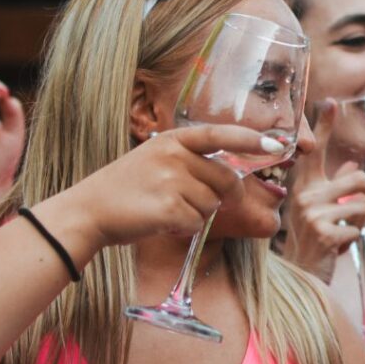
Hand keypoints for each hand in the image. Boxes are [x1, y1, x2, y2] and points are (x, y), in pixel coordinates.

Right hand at [65, 125, 280, 248]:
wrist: (88, 211)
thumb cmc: (128, 189)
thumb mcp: (157, 159)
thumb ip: (191, 161)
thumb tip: (234, 177)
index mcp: (174, 140)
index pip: (220, 134)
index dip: (250, 140)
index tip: (276, 146)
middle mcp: (175, 155)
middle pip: (227, 180)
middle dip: (221, 197)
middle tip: (190, 200)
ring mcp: (172, 180)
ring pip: (213, 205)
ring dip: (196, 214)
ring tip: (166, 208)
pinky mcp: (170, 207)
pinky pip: (199, 223)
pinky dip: (185, 229)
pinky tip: (162, 221)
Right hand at [283, 100, 364, 283]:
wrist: (301, 276)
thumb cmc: (315, 242)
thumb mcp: (324, 211)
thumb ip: (337, 188)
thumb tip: (353, 164)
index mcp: (305, 187)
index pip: (315, 152)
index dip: (324, 126)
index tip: (332, 102)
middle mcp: (304, 196)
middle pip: (359, 180)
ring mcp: (313, 214)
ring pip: (362, 207)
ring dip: (361, 224)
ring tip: (344, 235)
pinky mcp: (324, 233)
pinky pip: (358, 229)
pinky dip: (354, 240)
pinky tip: (337, 249)